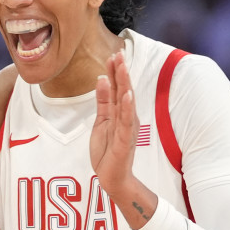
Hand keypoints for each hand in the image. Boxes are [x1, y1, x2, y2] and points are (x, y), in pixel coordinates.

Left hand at [90, 50, 138, 198]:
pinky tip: (128, 96)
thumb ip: (103, 101)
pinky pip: (126, 122)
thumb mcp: (101, 121)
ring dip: (125, 84)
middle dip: (121, 72)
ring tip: (123, 67)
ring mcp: (127, 128)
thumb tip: (101, 78)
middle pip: (123, 90)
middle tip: (119, 53)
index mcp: (120, 112)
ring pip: (126, 102)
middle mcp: (126, 117)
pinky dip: (128, 108)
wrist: (112, 176)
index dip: (114, 72)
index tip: (113, 54)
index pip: (117, 88)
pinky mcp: (125, 140)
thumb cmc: (107, 150)